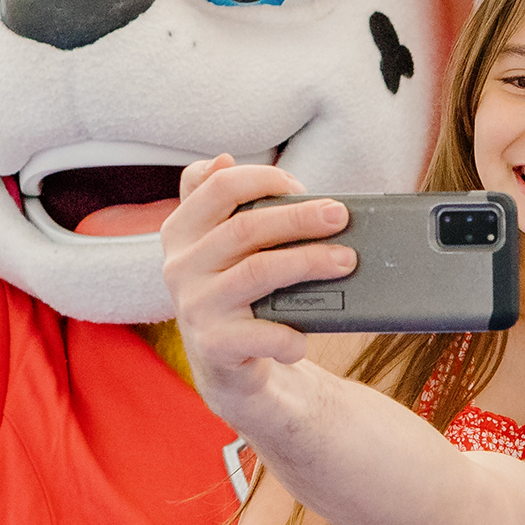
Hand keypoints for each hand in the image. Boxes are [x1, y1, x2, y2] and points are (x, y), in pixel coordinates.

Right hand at [160, 157, 351, 415]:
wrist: (225, 365)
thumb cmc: (236, 291)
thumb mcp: (221, 245)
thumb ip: (220, 203)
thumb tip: (223, 158)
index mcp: (180, 232)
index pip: (218, 187)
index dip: (264, 179)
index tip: (301, 186)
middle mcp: (179, 266)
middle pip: (245, 228)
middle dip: (300, 218)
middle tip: (340, 216)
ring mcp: (194, 306)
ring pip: (257, 271)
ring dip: (309, 262)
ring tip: (345, 261)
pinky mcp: (214, 345)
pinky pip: (261, 333)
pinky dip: (291, 334)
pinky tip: (306, 335)